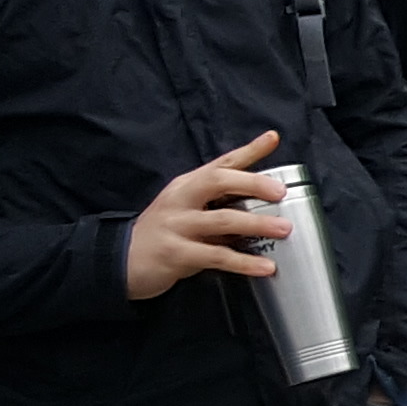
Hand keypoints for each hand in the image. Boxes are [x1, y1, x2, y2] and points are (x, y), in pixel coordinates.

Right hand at [125, 131, 290, 297]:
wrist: (121, 260)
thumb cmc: (164, 234)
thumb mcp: (187, 212)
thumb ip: (218, 207)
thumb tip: (263, 208)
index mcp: (187, 185)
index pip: (221, 163)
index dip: (248, 150)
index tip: (272, 138)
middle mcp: (180, 199)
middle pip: (218, 181)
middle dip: (252, 183)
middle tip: (281, 192)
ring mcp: (176, 225)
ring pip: (221, 220)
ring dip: (256, 224)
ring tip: (284, 229)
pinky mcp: (175, 252)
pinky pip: (215, 256)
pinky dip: (243, 262)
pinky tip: (265, 267)